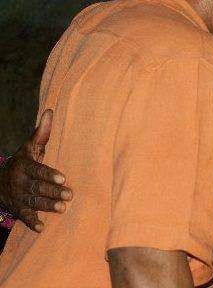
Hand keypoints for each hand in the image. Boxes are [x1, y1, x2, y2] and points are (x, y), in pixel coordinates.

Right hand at [0, 109, 71, 231]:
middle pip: (37, 187)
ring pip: (33, 201)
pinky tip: (42, 227)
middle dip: (53, 191)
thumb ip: (42, 132)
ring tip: (63, 209)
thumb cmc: (23, 161)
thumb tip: (50, 110)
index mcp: (23, 165)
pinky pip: (24, 216)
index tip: (63, 177)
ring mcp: (18, 196)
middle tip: (69, 195)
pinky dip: (32, 222)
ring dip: (47, 206)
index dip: (49, 174)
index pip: (37, 170)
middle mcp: (19, 182)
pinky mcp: (17, 209)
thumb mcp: (30, 147)